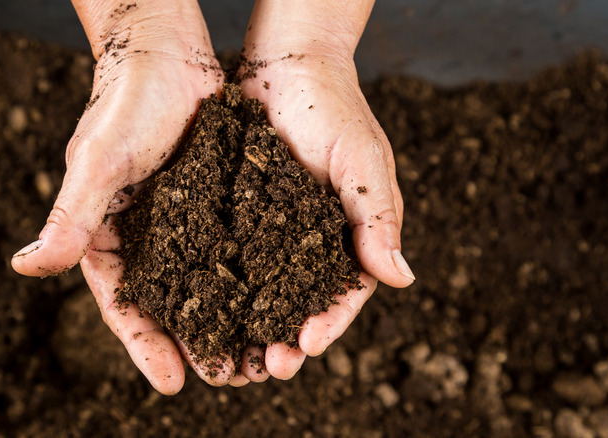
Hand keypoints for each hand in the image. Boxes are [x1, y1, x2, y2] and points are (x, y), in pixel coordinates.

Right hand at [11, 0, 229, 393]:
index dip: (145, 345)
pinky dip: (247, 276)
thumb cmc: (125, 102)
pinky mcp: (212, 202)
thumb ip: (69, 217)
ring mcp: (180, 221)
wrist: (165, 51)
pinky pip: (230, 247)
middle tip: (225, 378)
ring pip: (203, 282)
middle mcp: (143, 235)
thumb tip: (24, 268)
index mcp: (105, 234)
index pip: (122, 303)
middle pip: (167, 303)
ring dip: (226, 318)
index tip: (173, 384)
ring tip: (254, 355)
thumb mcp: (98, 163)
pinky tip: (272, 299)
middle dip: (192, 343)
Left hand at [235, 0, 415, 379]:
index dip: (328, 322)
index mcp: (349, 233)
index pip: (345, 291)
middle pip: (301, 301)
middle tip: (268, 366)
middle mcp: (311, 238)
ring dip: (252, 324)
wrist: (285, 65)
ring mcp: (273, 229)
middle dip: (287, 336)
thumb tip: (401, 278)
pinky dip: (223, 287)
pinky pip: (231, 257)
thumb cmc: (333, 108)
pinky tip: (206, 310)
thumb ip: (377, 218)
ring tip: (237, 355)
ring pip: (264, 289)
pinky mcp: (239, 214)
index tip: (306, 346)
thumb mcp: (362, 162)